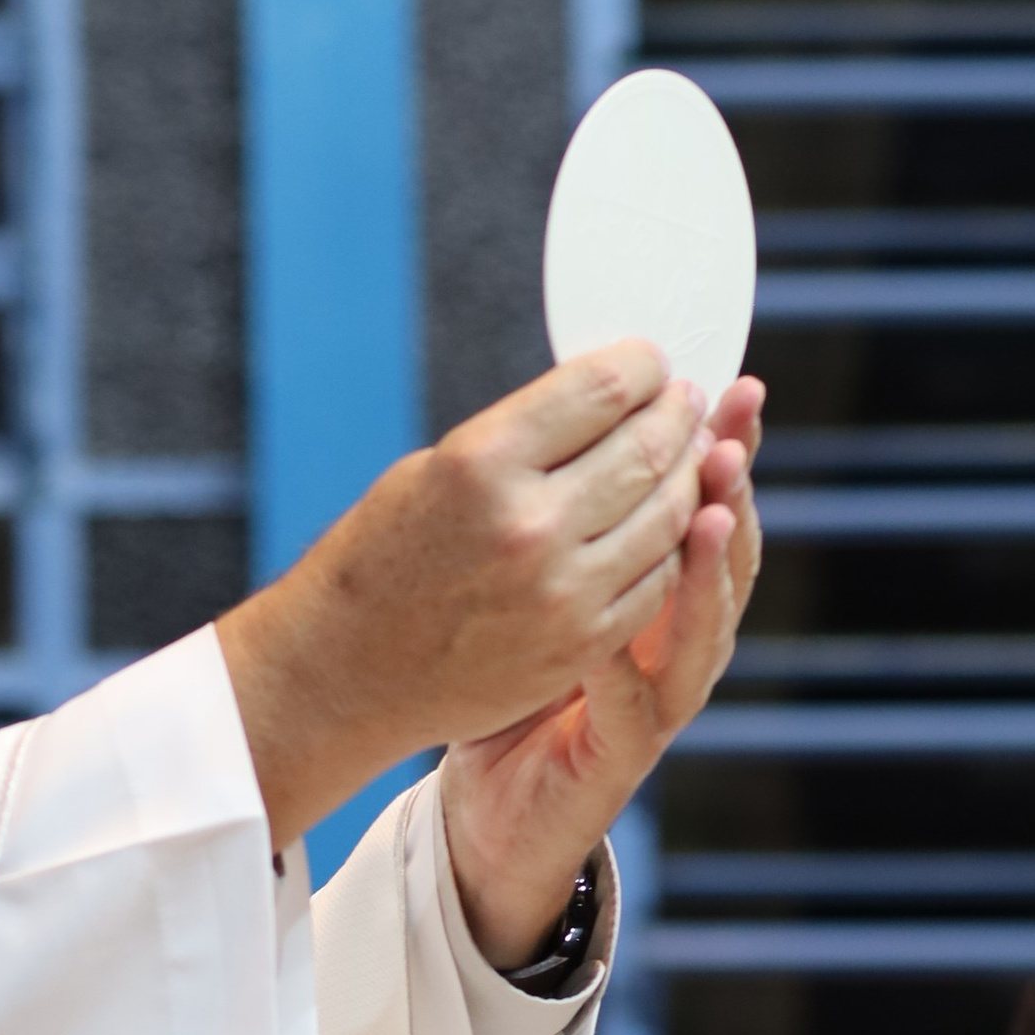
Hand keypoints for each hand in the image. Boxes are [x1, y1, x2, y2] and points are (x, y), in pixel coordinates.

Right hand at [214, 343, 713, 852]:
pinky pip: (658, 580)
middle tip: (682, 403)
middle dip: (675, 415)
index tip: (650, 364)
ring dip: (688, 475)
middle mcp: (528, 525)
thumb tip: (612, 398)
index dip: (643, 366)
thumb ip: (526, 435)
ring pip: (668, 514)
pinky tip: (666, 523)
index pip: (604, 389)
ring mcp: (562, 592)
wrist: (347, 670)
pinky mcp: (580, 643)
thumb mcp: (436, 468)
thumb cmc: (383, 558)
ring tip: (686, 455)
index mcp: (481, 462)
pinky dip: (672, 544)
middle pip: (646, 448)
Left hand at [441, 375, 763, 963]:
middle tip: (725, 434)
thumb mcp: (536, 584)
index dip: (727, 451)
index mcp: (662, 590)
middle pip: (728, 559)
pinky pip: (632, 700)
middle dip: (732, 492)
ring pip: (704, 629)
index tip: (731, 388)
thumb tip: (573, 409)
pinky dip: (624, 659)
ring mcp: (659, 700)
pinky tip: (614, 621)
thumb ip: (564, 515)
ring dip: (706, 570)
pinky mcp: (624, 752)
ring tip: (708, 512)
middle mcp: (676, 642)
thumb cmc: (506, 679)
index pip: (712, 506)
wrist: (491, 806)